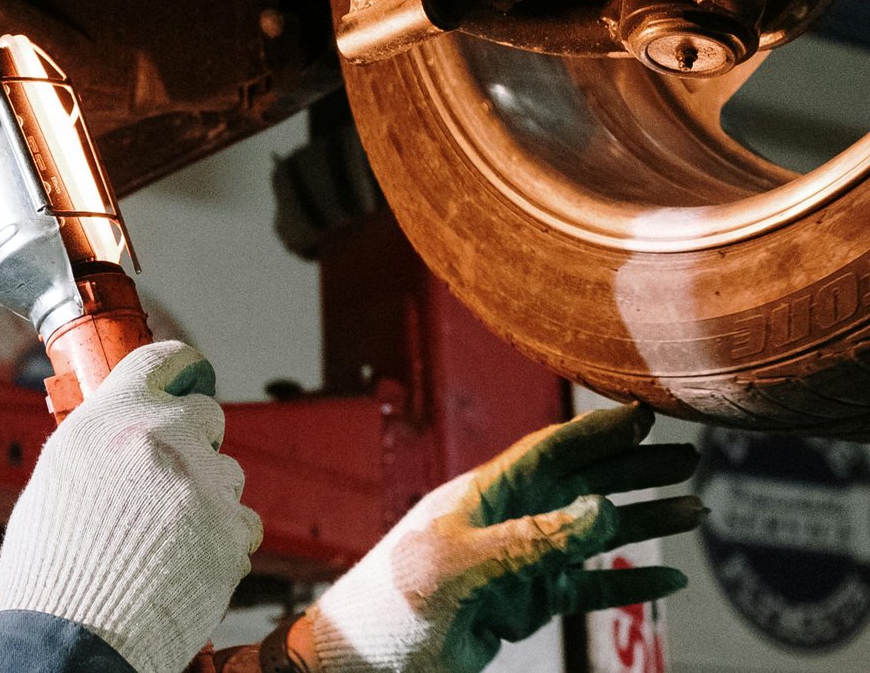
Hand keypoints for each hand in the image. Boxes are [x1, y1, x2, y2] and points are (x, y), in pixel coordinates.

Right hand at [0, 341, 262, 672]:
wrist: (71, 640)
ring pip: (228, 473)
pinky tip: (186, 563)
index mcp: (112, 416)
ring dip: (208, 495)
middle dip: (194, 441)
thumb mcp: (59, 476)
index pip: (163, 359)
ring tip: (167, 537)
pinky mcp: (229, 535)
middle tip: (166, 480)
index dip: (180, 367)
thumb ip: (100, 439)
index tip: (188, 375)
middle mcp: (161, 438)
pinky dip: (222, 540)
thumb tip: (125, 429)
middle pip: (206, 415)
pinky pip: (243, 523)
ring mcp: (201, 485)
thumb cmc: (51, 566)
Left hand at [297, 403, 701, 672]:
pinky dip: (626, 582)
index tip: (647, 412)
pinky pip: (584, 586)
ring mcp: (516, 562)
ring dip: (641, 521)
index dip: (597, 430)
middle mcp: (504, 520)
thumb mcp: (458, 567)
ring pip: (590, 533)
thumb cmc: (393, 604)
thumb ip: (530, 539)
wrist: (366, 662)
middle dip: (633, 467)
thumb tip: (600, 506)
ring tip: (695, 510)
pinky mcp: (521, 604)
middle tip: (690, 458)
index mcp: (481, 495)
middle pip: (580, 482)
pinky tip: (667, 579)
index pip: (549, 450)